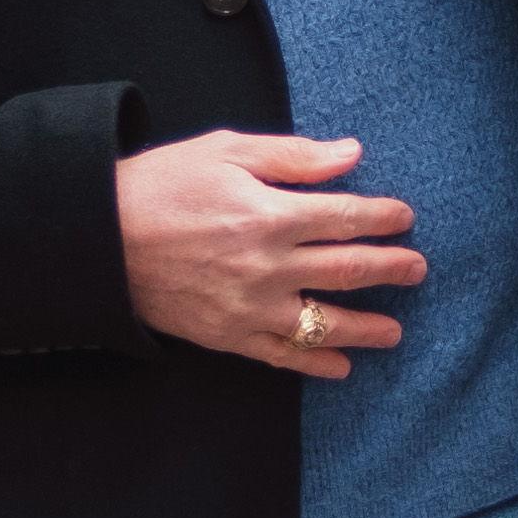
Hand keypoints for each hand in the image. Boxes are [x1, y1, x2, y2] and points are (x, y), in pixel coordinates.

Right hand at [116, 128, 422, 379]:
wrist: (99, 237)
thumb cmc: (162, 185)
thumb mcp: (226, 151)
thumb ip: (293, 157)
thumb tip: (351, 155)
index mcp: (270, 214)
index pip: (346, 218)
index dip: (384, 218)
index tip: (405, 218)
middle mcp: (268, 265)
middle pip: (348, 270)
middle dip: (391, 269)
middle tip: (417, 269)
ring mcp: (250, 307)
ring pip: (325, 323)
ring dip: (367, 328)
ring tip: (396, 332)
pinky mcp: (228, 335)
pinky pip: (283, 355)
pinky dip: (316, 363)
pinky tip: (341, 366)